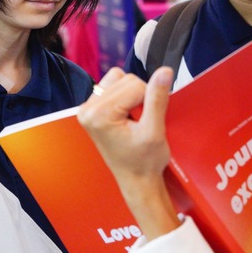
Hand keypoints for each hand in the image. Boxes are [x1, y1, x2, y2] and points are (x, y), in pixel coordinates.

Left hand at [77, 67, 172, 183]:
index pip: (135, 85)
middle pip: (126, 79)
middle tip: (141, 122)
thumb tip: (164, 71)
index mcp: (98, 114)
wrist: (136, 181)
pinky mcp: (92, 109)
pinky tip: (127, 116)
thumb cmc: (144, 163)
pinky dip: (126, 96)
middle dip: (140, 98)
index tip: (148, 122)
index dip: (150, 101)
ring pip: (120, 79)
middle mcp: (87, 109)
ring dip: (134, 95)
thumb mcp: (154, 131)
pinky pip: (114, 85)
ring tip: (134, 120)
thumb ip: (157, 99)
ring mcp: (87, 109)